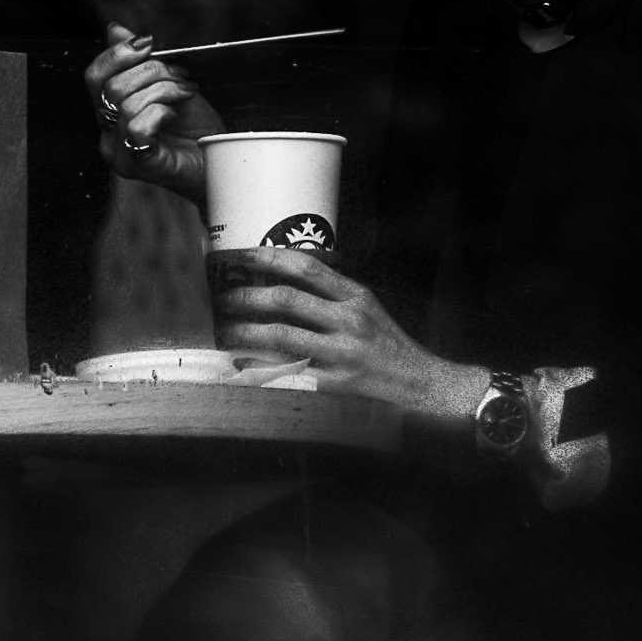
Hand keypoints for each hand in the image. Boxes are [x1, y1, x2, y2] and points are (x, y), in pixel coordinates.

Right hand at [85, 23, 224, 201]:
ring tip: (185, 93)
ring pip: (126, 104)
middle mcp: (107, 135)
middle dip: (151, 71)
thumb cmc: (196, 129)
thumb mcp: (169, 84)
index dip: (117, 53)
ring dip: (164, 90)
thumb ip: (140, 61)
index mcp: (110, 113)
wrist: (220, 163)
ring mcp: (119, 154)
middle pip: (110, 87)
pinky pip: (136, 128)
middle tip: (180, 76)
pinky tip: (176, 113)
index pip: (94, 76)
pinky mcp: (138, 167)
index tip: (149, 43)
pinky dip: (161, 112)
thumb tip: (114, 29)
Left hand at [211, 246, 487, 423]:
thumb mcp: (366, 306)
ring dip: (247, 332)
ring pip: (283, 337)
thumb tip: (284, 279)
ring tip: (225, 331)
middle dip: (248, 297)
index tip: (243, 256)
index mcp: (355, 296)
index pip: (307, 269)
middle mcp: (349, 321)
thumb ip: (332, 294)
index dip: (271, 259)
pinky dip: (262, 367)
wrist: (417, 382)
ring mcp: (341, 354)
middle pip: (288, 301)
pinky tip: (242, 365)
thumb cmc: (387, 342)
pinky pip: (289, 372)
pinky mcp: (334, 384)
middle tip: (224, 298)